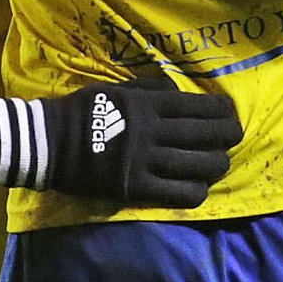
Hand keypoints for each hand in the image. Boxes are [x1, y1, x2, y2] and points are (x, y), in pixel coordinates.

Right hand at [0, 80, 241, 208]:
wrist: (48, 142)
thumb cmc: (83, 111)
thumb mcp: (117, 88)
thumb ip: (151, 88)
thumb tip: (180, 90)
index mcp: (148, 104)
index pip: (199, 107)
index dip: (224, 112)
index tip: (232, 114)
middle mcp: (152, 131)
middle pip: (207, 136)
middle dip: (229, 137)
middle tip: (234, 139)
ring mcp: (145, 161)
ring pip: (199, 165)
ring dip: (217, 165)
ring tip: (218, 164)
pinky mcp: (136, 187)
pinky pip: (178, 193)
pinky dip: (195, 191)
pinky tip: (198, 188)